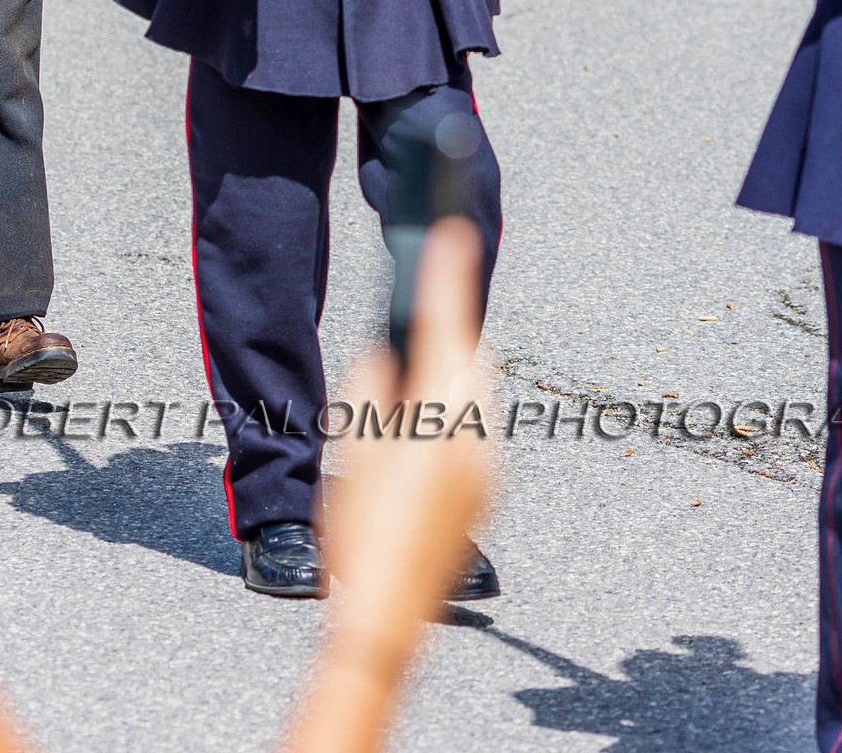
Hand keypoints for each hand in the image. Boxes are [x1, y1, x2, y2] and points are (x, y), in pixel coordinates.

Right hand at [282, 221, 491, 752]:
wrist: (391, 611)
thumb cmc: (362, 534)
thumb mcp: (352, 452)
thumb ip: (369, 390)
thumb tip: (384, 355)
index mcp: (436, 417)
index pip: (445, 324)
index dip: (448, 273)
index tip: (453, 229)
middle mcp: (474, 434)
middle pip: (474, 355)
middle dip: (455, 323)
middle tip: (432, 298)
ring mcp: (488, 464)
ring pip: (481, 390)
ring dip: (458, 367)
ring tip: (423, 363)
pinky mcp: (489, 488)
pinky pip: (481, 425)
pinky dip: (461, 407)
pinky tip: (430, 421)